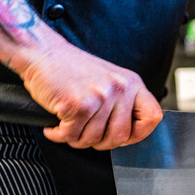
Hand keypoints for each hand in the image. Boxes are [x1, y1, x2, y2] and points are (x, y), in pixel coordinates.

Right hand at [20, 34, 162, 149]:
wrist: (42, 53)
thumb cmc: (71, 68)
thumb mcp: (109, 80)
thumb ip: (123, 103)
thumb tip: (128, 134)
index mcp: (132, 83)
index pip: (152, 117)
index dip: (139, 133)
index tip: (124, 137)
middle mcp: (120, 89)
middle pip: (121, 136)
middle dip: (100, 142)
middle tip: (86, 133)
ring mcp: (101, 97)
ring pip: (94, 139)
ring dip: (76, 139)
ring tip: (69, 126)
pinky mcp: (79, 105)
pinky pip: (71, 136)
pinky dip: (59, 135)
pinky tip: (56, 126)